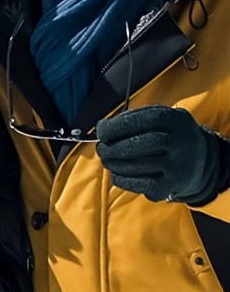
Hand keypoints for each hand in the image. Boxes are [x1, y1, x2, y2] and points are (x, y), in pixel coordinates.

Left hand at [96, 105, 219, 202]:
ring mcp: (176, 165)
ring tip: (107, 161)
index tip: (101, 131)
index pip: (136, 121)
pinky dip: (124, 181)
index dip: (114, 127)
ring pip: (137, 167)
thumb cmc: (168, 132)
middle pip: (135, 145)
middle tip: (101, 149)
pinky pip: (143, 185)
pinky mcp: (173, 185)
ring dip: (115, 165)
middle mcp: (176, 142)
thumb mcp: (159, 116)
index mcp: (170, 119)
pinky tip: (117, 175)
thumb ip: (133, 118)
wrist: (202, 157)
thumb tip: (103, 130)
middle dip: (112, 148)